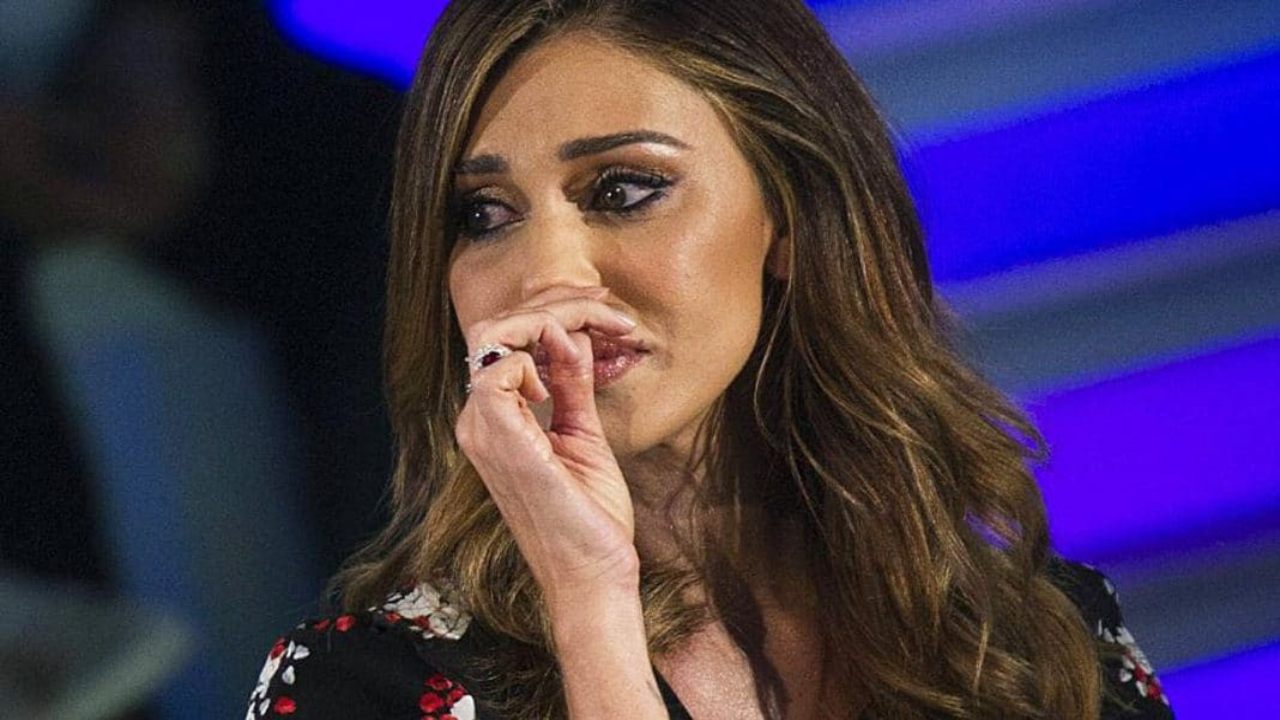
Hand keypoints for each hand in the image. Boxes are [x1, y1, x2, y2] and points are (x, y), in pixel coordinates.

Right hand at [455, 285, 642, 599]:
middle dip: (556, 304)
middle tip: (610, 309)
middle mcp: (478, 421)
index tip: (607, 316)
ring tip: (605, 322)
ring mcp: (483, 429)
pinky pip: (499, 366)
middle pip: (495, 327)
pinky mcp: (500, 437)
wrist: (593, 572)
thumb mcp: (582, 432)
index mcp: (493, 420)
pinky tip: (573, 361)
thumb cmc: (588, 515)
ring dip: (554, 315)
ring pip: (494, 334)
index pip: (503, 340)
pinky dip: (539, 350)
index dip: (554, 314)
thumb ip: (571, 384)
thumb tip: (572, 337)